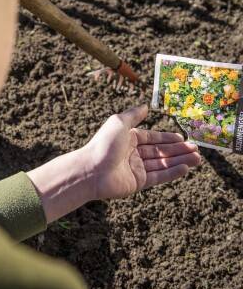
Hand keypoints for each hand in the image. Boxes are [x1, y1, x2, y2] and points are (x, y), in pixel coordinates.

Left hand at [83, 104, 200, 200]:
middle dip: (178, 150)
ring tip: (198, 158)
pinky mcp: (138, 183)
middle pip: (160, 151)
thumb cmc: (104, 144)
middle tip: (197, 149)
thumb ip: (133, 115)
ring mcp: (135, 169)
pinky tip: (186, 168)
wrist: (91, 171)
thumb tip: (145, 106)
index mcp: (128, 139)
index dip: (167, 138)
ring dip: (180, 161)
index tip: (183, 138)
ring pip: (162, 164)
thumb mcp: (119, 122)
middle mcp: (132, 153)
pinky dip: (172, 172)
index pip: (152, 138)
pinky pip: (159, 176)